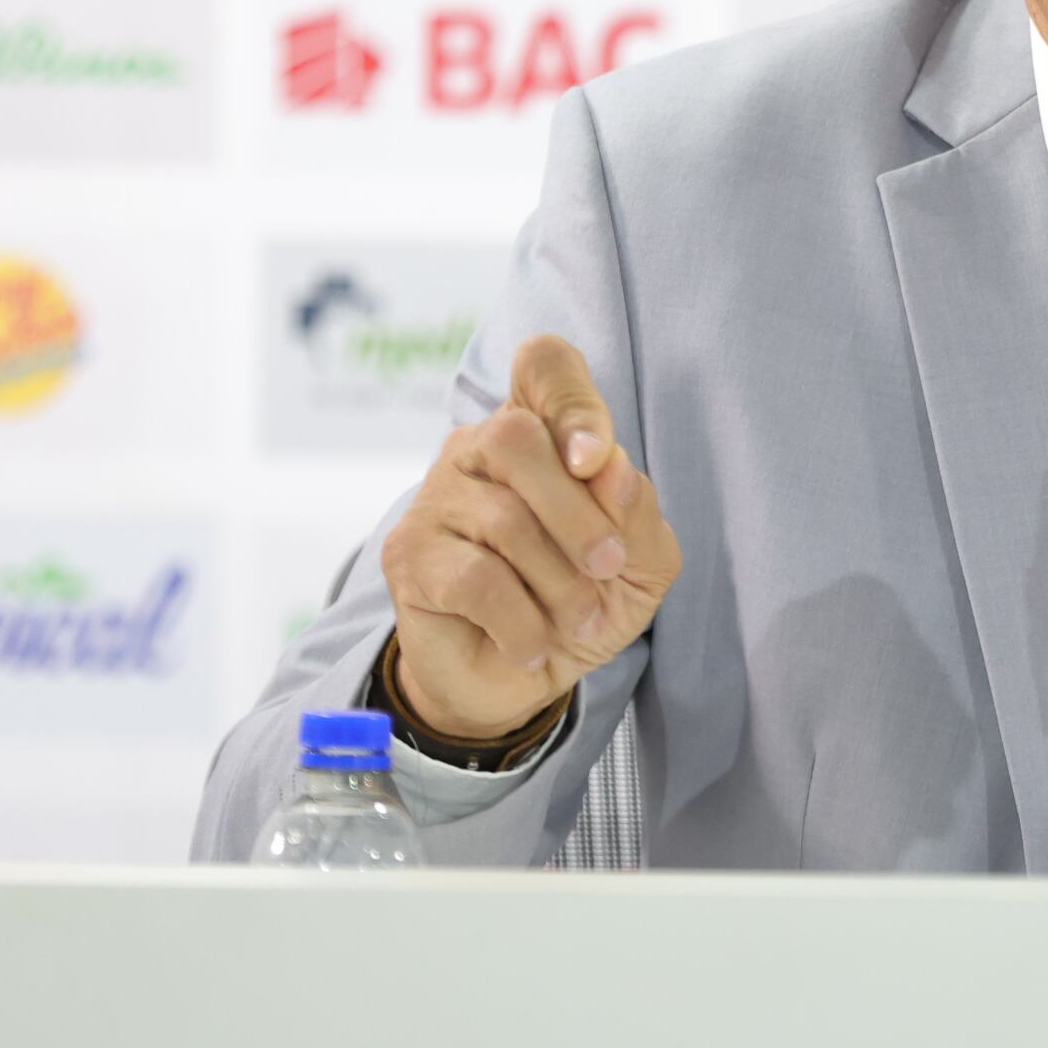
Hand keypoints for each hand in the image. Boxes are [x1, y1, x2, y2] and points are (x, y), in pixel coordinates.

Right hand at [380, 335, 682, 738]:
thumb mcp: (639, 562)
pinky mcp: (409, 557)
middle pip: (517, 436)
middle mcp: (477, 448)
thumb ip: (637, 512)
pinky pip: (475, 578)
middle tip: (609, 568)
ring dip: (560, 582)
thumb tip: (612, 471)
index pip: (544, 365)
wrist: (519, 683)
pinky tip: (533, 646)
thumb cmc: (582, 601)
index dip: (574, 402)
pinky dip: (522, 622)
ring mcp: (436, 498)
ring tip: (580, 619)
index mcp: (540, 431)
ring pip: (503, 518)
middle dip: (578, 514)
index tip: (595, 463)